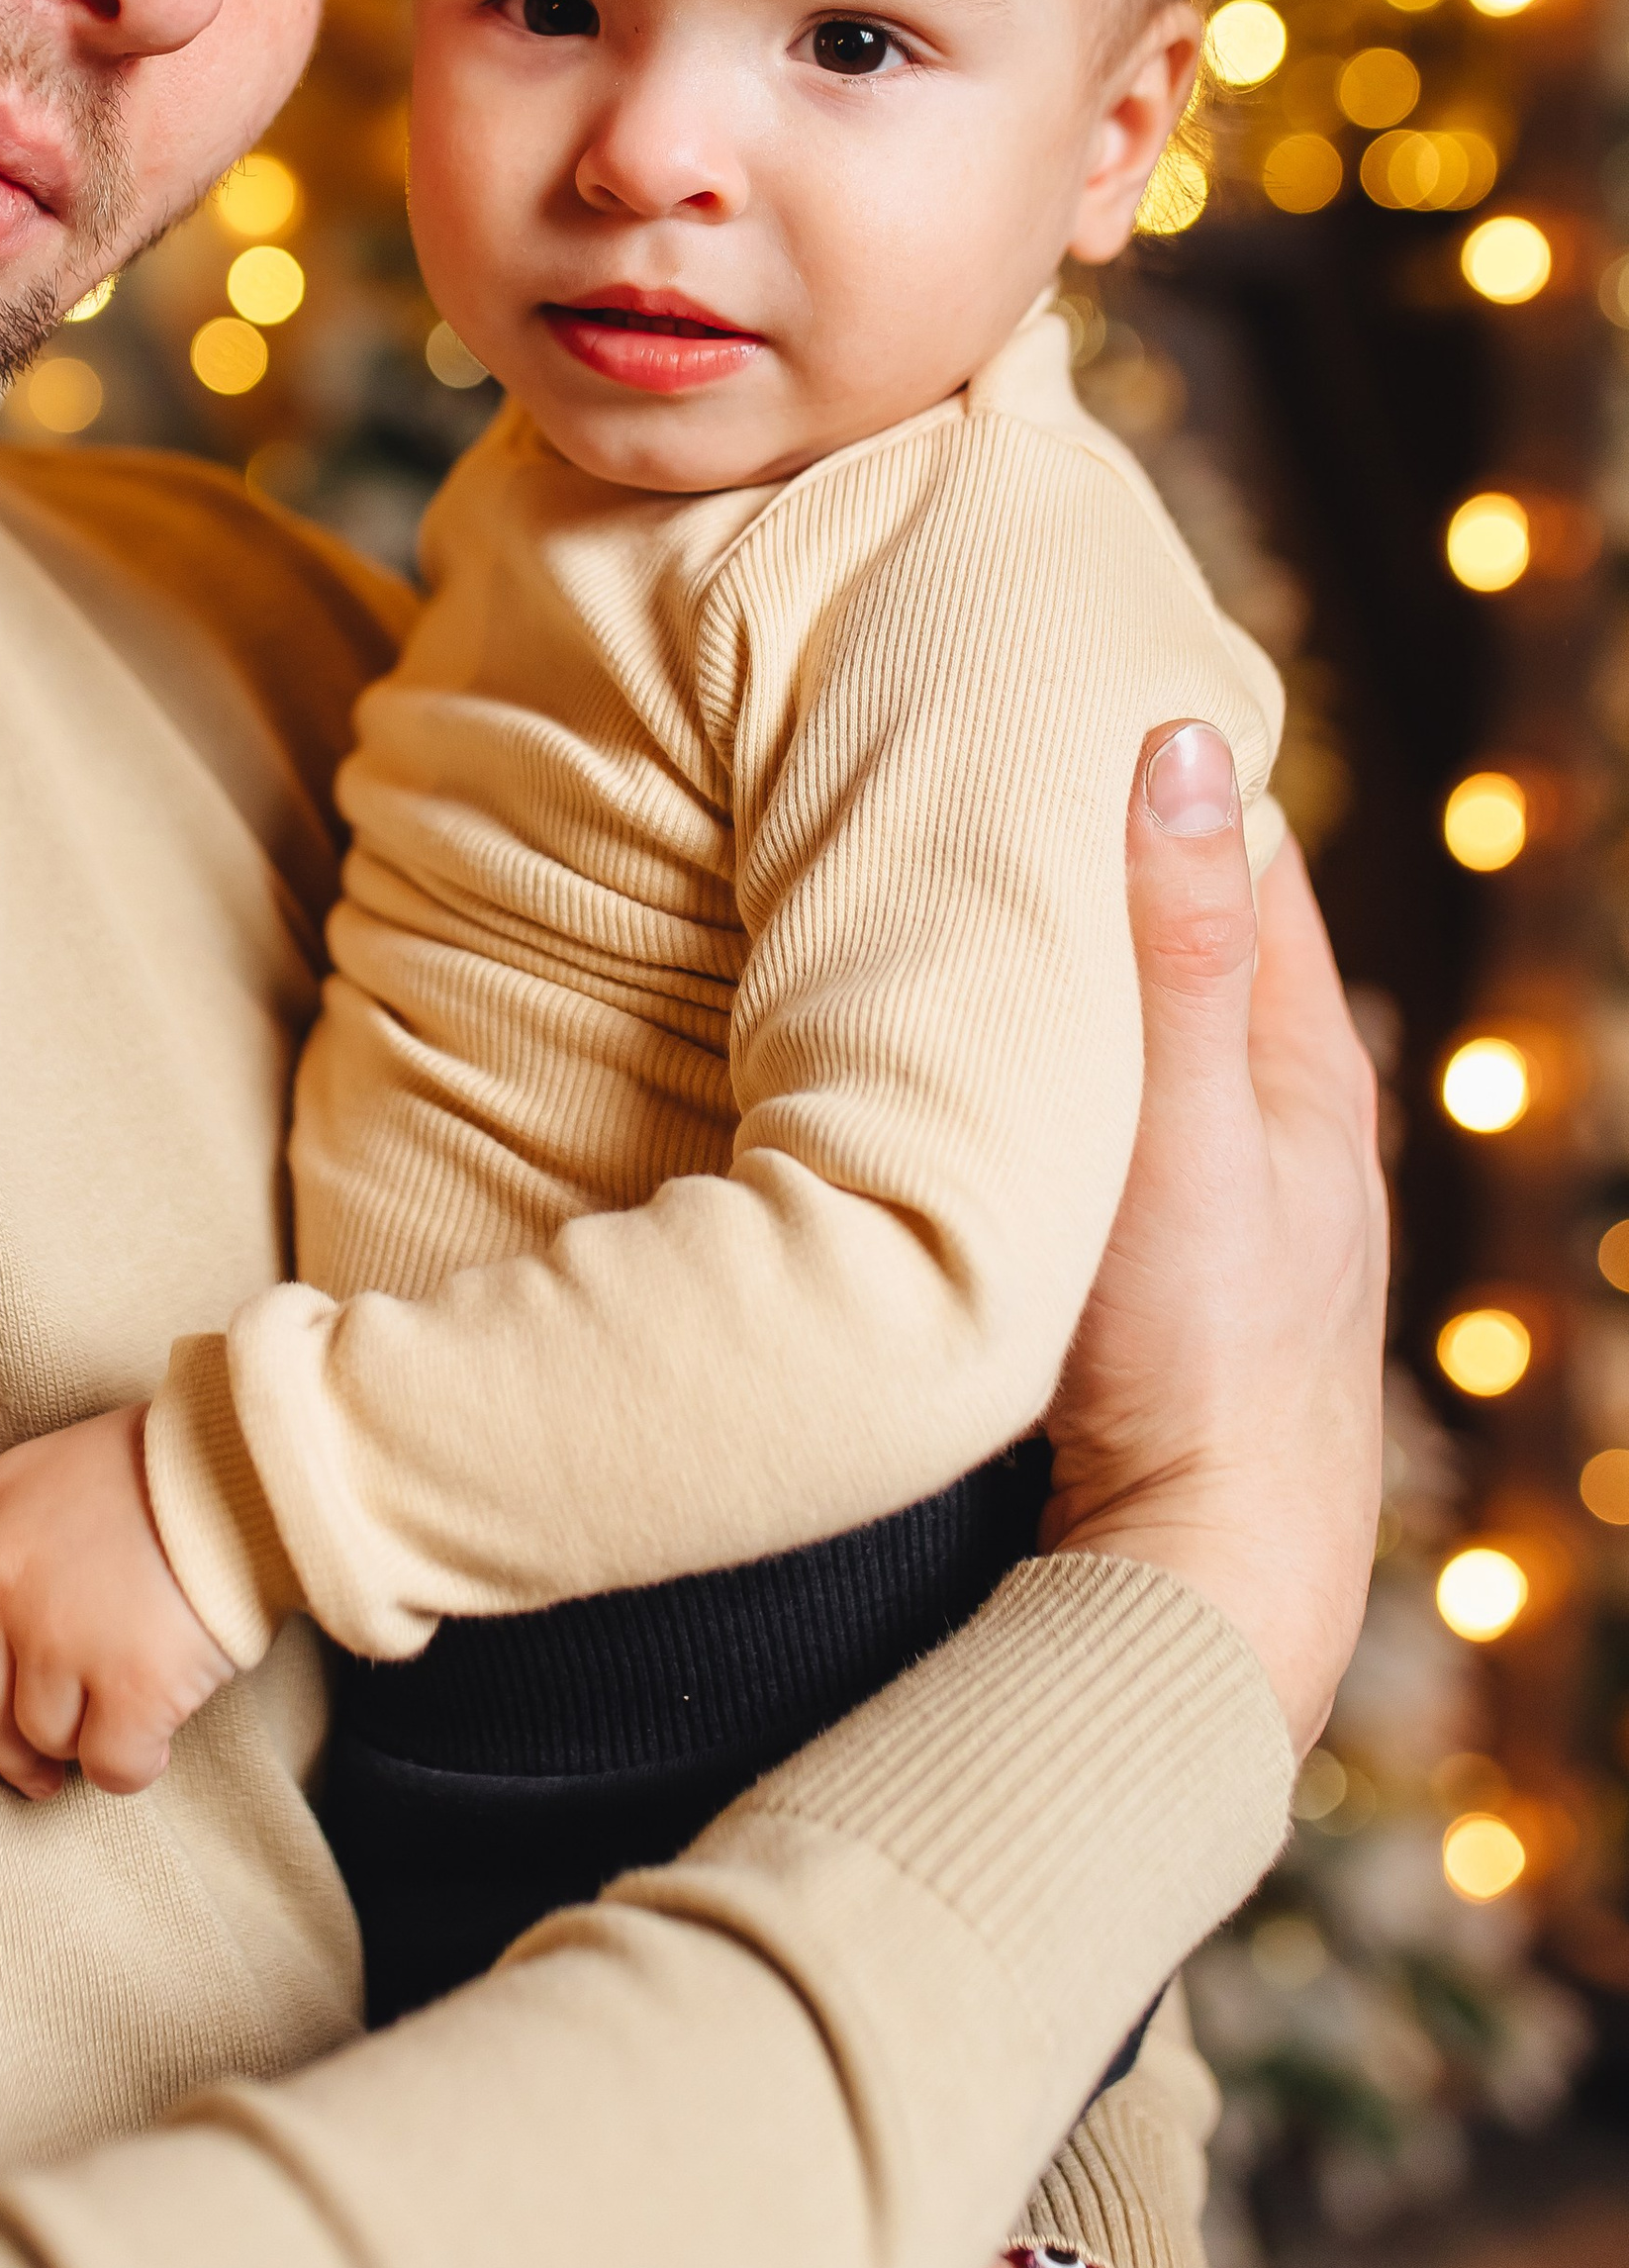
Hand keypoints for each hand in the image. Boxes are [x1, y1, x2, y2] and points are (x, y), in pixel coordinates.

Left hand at [0, 1404, 236, 1805]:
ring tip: (130, 1690)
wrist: (242, 1471)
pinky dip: (136, 1761)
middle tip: (52, 1755)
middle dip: (16, 1745)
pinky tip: (161, 1721)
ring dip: (85, 1739)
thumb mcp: (47, 1457)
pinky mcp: (128, 1685)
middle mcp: (2, 1594)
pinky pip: (110, 1767)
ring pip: (47, 1744)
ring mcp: (61, 1642)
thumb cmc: (149, 1466)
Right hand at [1045, 719, 1387, 1755]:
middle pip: (1193, 950)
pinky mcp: (1173, 1287)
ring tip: (964, 914)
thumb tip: (1182, 741)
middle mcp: (1286, 1131)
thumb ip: (1173, 946)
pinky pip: (1114, 1137)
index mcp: (1304, 1068)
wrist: (1199, 1578)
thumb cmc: (1196, 1356)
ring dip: (1078, 986)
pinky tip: (984, 1096)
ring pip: (1151, 1051)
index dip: (1167, 769)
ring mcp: (1235, 1215)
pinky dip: (1059, 1085)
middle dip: (1107, 866)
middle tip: (986, 779)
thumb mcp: (1182, 1124)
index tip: (1070, 688)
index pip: (1247, 859)